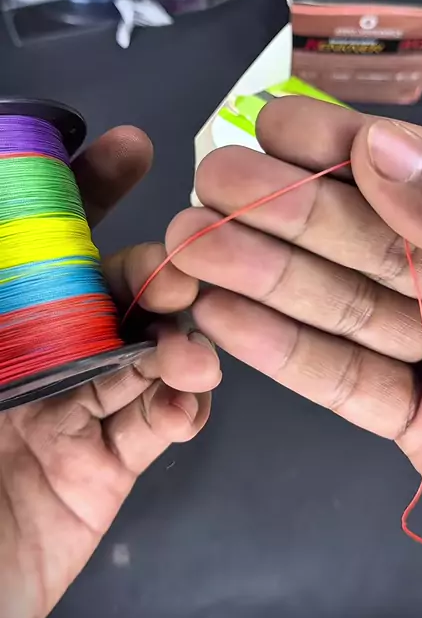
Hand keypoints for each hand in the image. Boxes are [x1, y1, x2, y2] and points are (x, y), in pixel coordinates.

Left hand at [0, 127, 219, 617]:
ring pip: (143, 354)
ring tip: (191, 357)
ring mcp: (71, 409)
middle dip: (152, 273)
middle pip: (109, 291)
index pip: (42, 239)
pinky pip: (155, 425)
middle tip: (177, 279)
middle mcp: (34, 355)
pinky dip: (182, 409)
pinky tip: (187, 406)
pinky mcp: (103, 467)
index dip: (85, 189)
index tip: (129, 149)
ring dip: (179, 345)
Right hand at [167, 98, 421, 543]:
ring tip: (193, 246)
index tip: (276, 125)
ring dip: (264, 278)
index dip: (346, 148)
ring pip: (346, 309)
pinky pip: (348, 383)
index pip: (421, 177)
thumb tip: (381, 151)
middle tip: (212, 180)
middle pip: (368, 241)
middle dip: (286, 210)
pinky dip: (285, 355)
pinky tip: (225, 317)